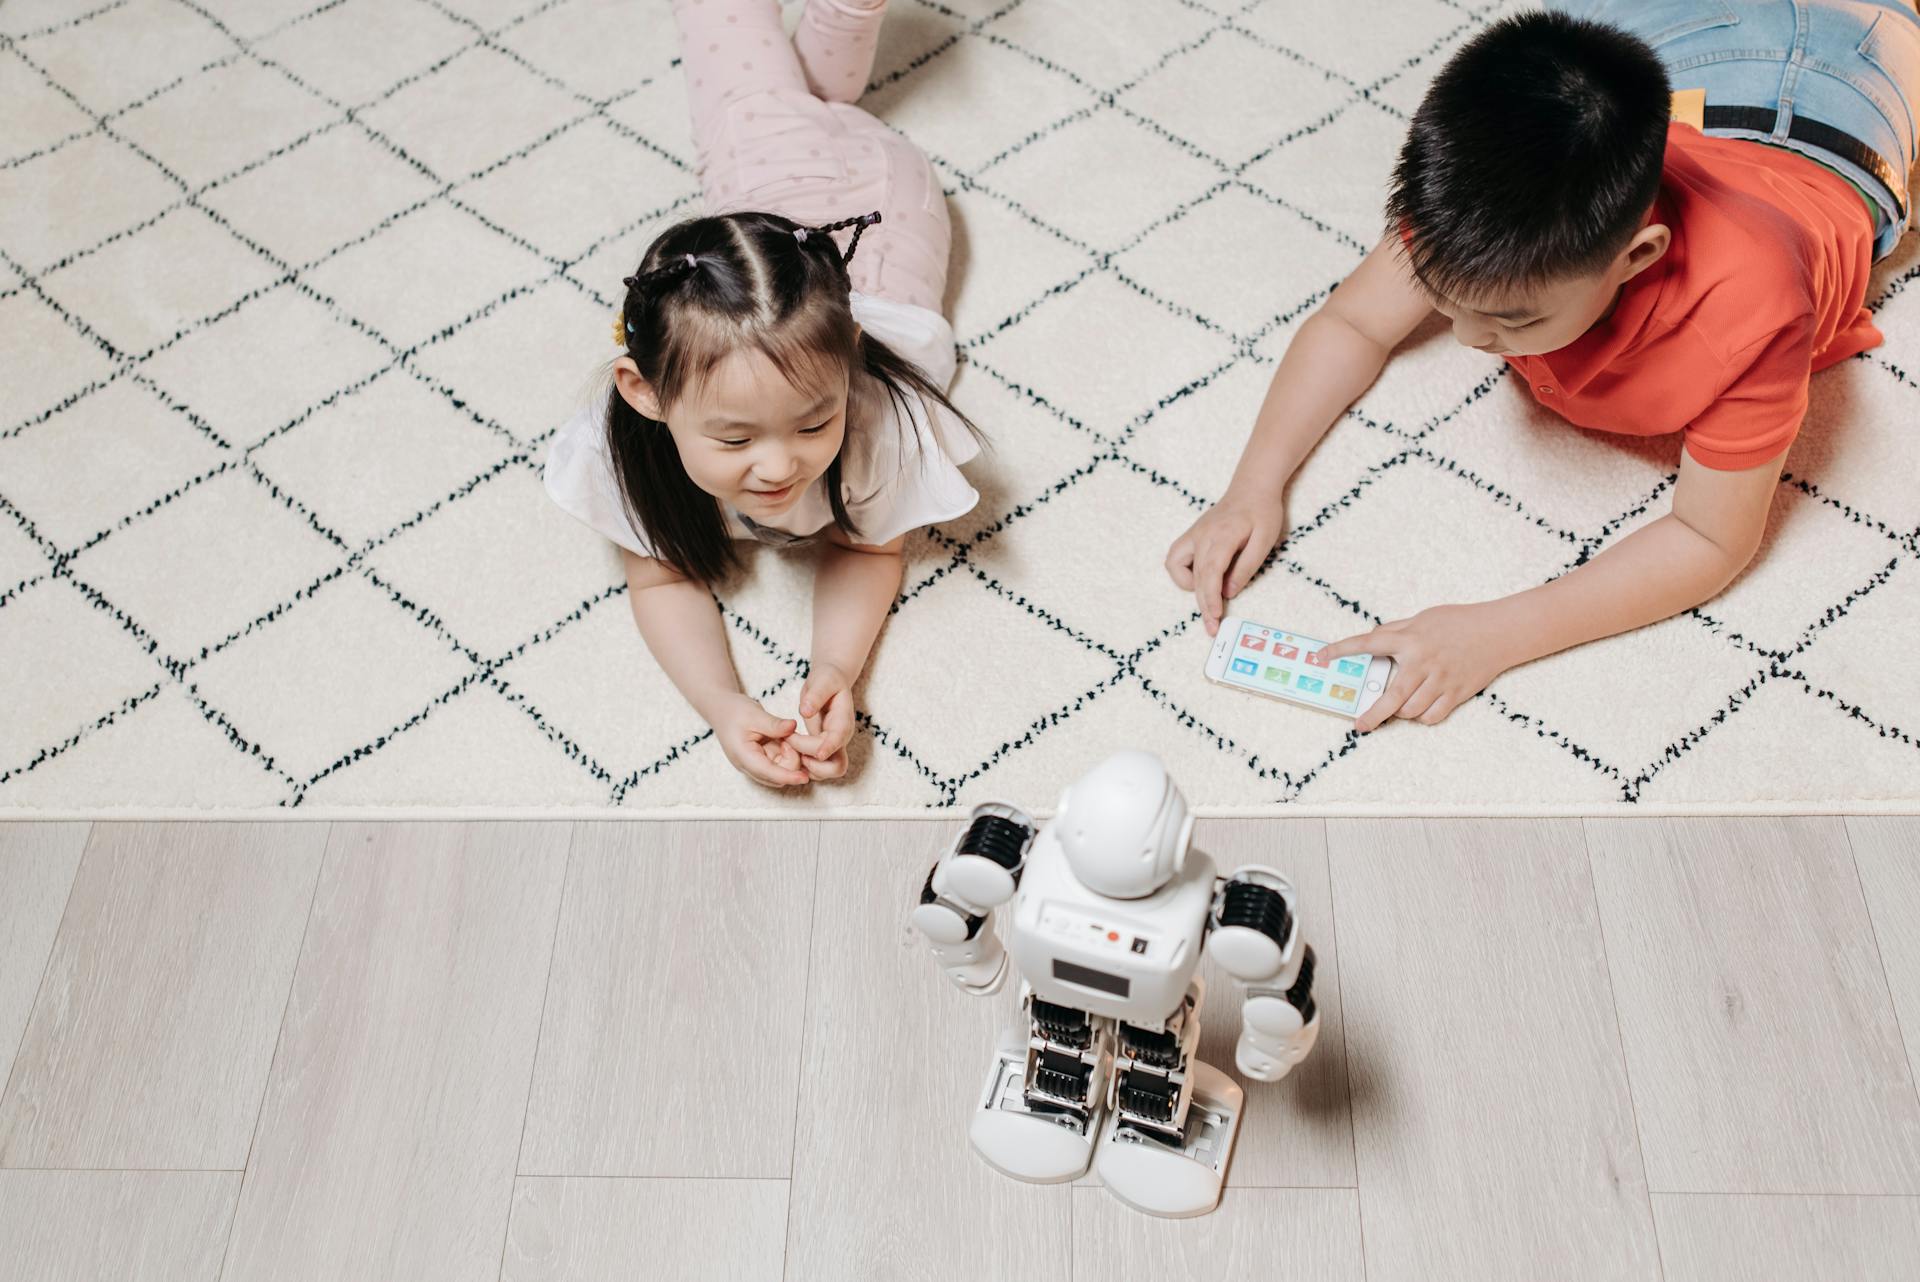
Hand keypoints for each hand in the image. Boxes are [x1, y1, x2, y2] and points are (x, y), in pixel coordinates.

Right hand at [709, 692, 809, 786]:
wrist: (723, 709)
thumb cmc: (734, 711)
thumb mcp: (754, 714)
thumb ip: (774, 724)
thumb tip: (793, 726)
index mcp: (743, 756)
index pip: (768, 773)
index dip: (788, 777)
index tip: (804, 778)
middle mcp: (748, 766)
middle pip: (776, 777)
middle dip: (790, 761)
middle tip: (788, 737)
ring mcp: (754, 765)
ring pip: (779, 773)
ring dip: (789, 758)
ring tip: (784, 737)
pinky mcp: (761, 762)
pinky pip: (778, 765)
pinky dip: (786, 755)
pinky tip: (783, 740)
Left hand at [789, 660, 856, 780]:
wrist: (830, 684)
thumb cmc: (827, 680)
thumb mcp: (823, 680)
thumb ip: (816, 695)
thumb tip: (805, 711)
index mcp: (843, 721)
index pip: (839, 738)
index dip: (830, 747)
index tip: (818, 754)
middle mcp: (841, 738)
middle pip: (836, 764)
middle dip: (814, 761)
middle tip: (791, 742)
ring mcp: (834, 746)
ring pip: (829, 771)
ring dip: (809, 768)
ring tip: (788, 747)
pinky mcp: (823, 750)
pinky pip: (818, 768)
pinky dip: (805, 766)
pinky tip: (789, 751)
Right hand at [1165, 488, 1286, 636]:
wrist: (1251, 488)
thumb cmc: (1262, 512)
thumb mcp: (1265, 539)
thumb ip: (1247, 565)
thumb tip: (1229, 590)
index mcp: (1222, 535)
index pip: (1210, 572)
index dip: (1210, 597)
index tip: (1214, 616)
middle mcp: (1202, 535)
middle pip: (1196, 576)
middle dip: (1203, 605)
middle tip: (1212, 628)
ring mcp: (1193, 535)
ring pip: (1179, 568)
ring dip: (1190, 589)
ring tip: (1208, 599)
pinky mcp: (1191, 537)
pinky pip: (1175, 559)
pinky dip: (1182, 574)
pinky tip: (1199, 578)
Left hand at [1321, 604, 1516, 732]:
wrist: (1499, 632)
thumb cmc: (1458, 622)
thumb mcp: (1422, 618)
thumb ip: (1396, 630)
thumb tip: (1373, 638)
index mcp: (1410, 639)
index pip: (1368, 643)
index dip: (1342, 649)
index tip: (1323, 656)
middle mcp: (1423, 661)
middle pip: (1391, 696)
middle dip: (1372, 714)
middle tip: (1359, 725)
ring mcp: (1441, 680)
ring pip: (1410, 710)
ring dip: (1400, 713)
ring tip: (1398, 707)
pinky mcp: (1456, 693)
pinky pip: (1432, 716)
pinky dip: (1422, 717)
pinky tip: (1420, 709)